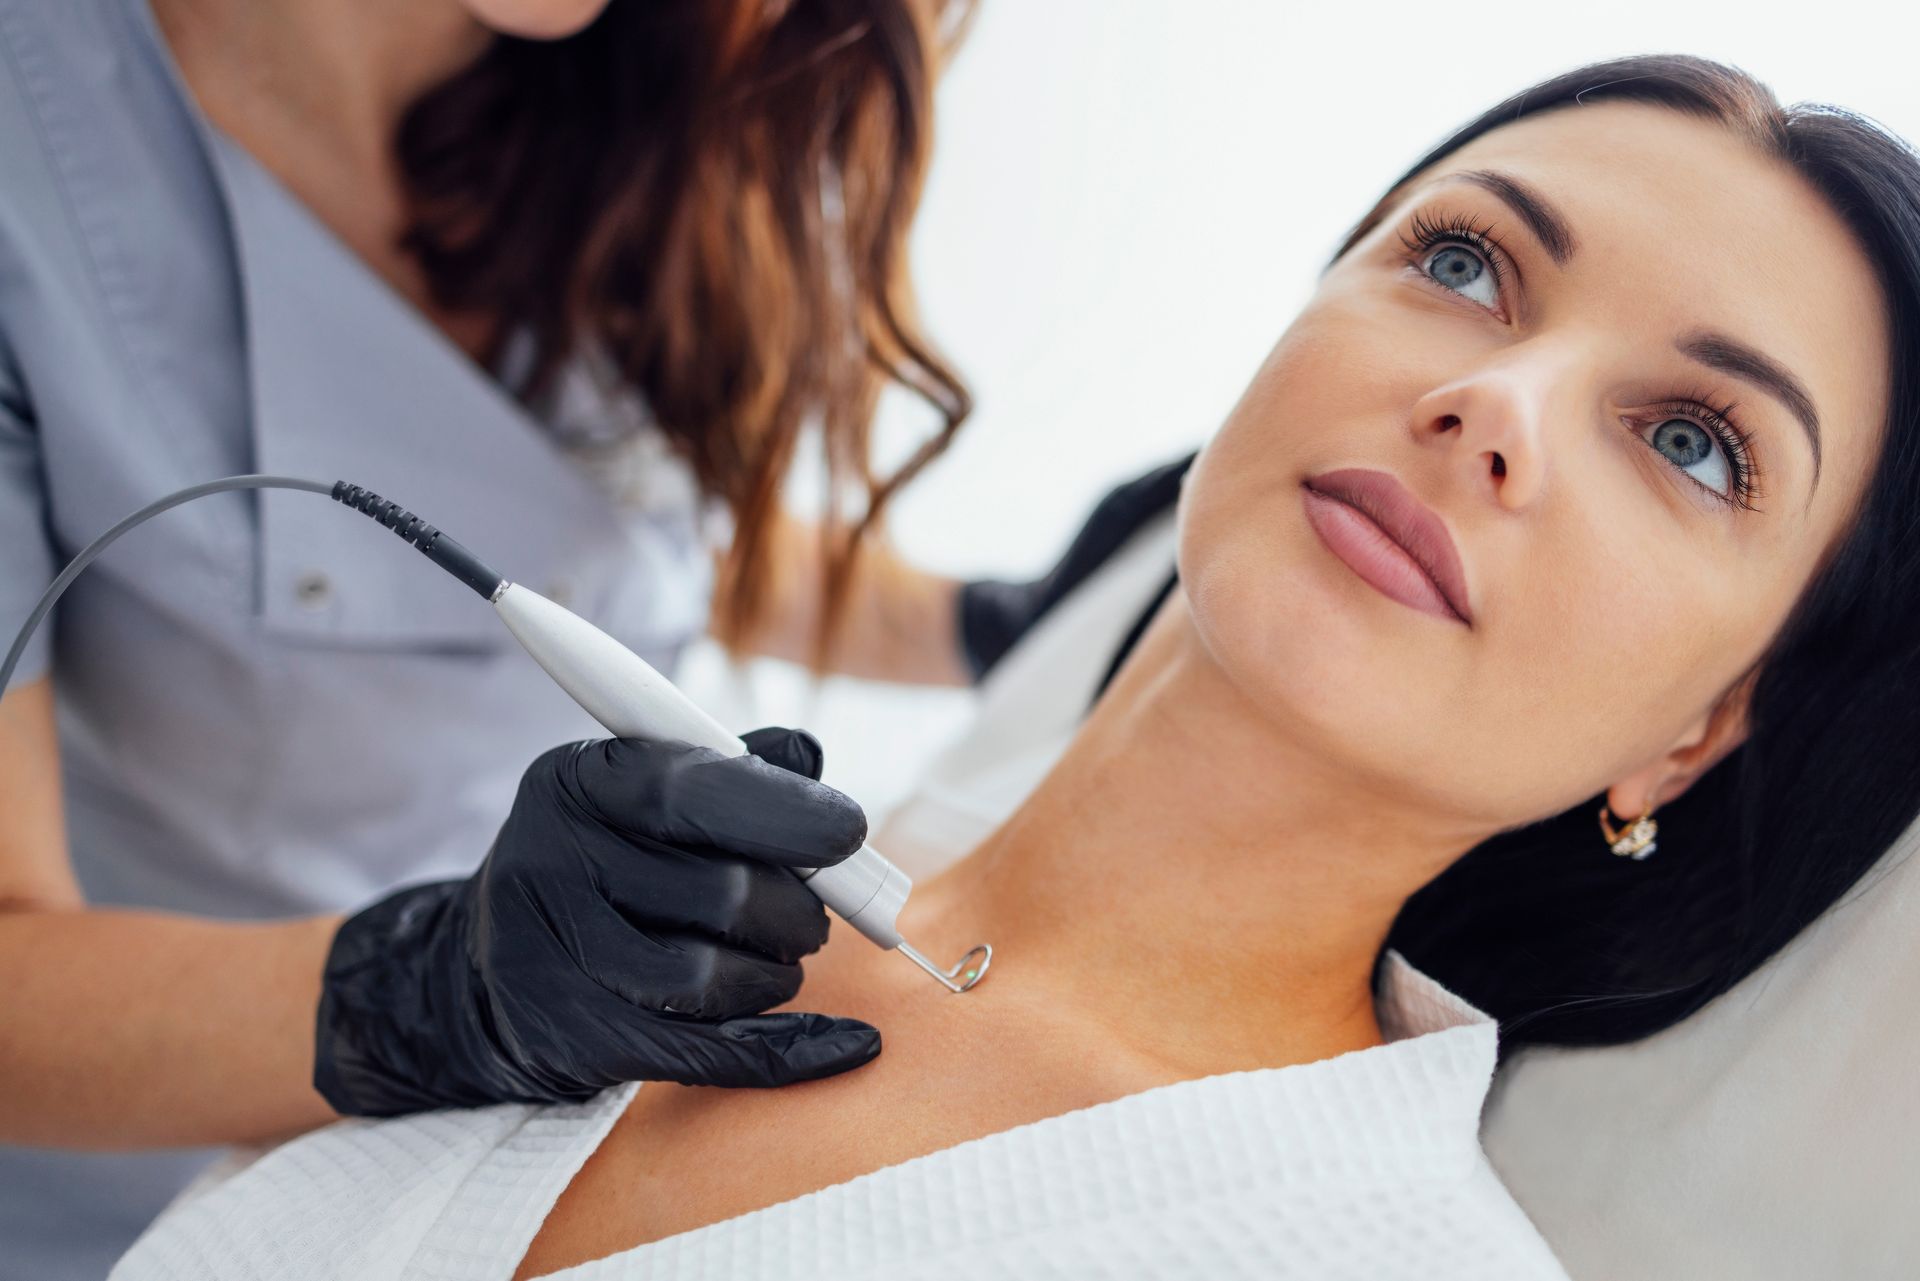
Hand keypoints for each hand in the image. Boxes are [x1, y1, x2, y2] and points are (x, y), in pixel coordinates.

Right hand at [313, 727, 880, 1114]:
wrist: (487, 968)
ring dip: (776, 977)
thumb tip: (809, 758)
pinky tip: (845, 1043)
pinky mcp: (568, 1035)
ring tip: (779, 966)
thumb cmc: (604, 865)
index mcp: (581, 780)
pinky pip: (704, 1054)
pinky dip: (791, 1050)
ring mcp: (549, 954)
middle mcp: (552, 859)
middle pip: (721, 891)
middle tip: (811, 919)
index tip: (850, 831)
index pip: (695, 790)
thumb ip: (732, 769)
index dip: (787, 812)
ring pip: (710, 977)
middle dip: (796, 910)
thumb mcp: (646, 794)